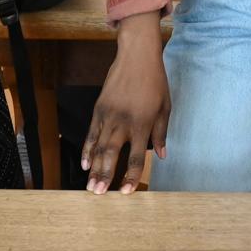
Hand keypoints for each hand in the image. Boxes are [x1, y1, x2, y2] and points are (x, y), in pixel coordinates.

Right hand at [83, 14, 169, 192]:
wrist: (137, 56)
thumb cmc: (155, 82)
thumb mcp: (165, 107)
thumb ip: (161, 133)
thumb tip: (162, 156)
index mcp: (143, 124)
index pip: (135, 156)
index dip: (130, 176)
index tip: (126, 192)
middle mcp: (124, 122)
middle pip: (112, 154)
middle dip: (105, 176)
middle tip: (99, 194)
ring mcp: (109, 115)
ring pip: (99, 147)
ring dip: (94, 168)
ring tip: (90, 186)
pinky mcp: (99, 108)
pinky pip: (91, 132)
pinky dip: (87, 148)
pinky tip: (85, 163)